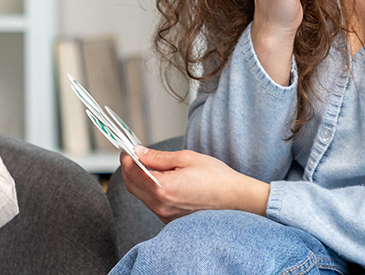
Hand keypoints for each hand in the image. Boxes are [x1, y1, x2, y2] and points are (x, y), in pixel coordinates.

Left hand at [121, 147, 268, 223]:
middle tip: (133, 152)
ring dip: (137, 177)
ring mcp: (166, 214)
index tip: (127, 146)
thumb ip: (158, 157)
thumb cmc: (216, 177)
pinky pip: (151, 202)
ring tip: (145, 161)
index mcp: (164, 188)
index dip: (126, 156)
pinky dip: (147, 187)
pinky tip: (155, 176)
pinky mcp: (171, 219)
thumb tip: (139, 152)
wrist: (238, 200)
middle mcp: (161, 205)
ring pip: (140, 194)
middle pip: (131, 185)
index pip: (133, 171)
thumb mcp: (186, 158)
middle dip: (128, 167)